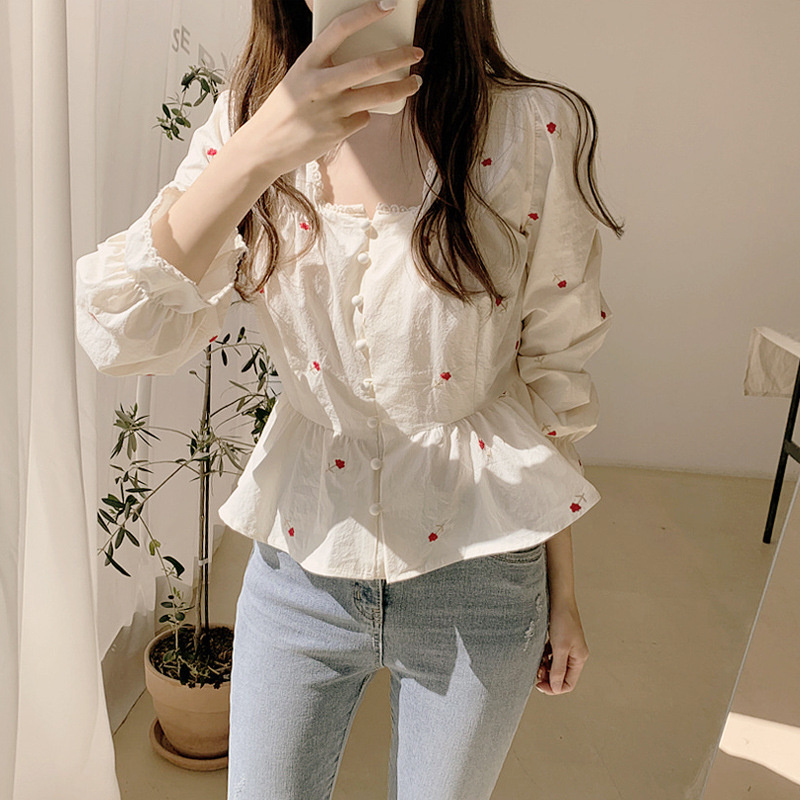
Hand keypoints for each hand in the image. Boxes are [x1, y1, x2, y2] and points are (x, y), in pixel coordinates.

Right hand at [244, 0, 423, 177]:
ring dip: (402, 87)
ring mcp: (331, 109)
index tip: (388, 5)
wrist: (267, 146)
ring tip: (414, 82)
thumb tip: (366, 62)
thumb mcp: (300, 78)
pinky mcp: (339, 131)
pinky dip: (363, 115)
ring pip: (379, 95)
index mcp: (308, 61)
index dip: (367, 13)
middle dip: (400, 56)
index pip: (341, 28)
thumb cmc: (287, 108)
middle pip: (371, 65)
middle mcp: (320, 83)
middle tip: (417, 52)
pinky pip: (364, 118)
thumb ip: (326, 67)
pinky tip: (351, 117)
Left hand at [535, 600, 588, 694]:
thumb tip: (556, 688)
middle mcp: (575, 654)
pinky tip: (538, 653)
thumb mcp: (559, 647)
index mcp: (579, 658)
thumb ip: (558, 669)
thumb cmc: (562, 620)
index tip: (539, 684)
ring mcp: (567, 647)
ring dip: (545, 667)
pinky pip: (551, 655)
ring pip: (555, 666)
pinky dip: (544, 657)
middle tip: (536, 673)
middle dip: (548, 677)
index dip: (554, 688)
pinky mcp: (559, 639)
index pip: (568, 684)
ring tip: (536, 663)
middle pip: (561, 676)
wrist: (558, 597)